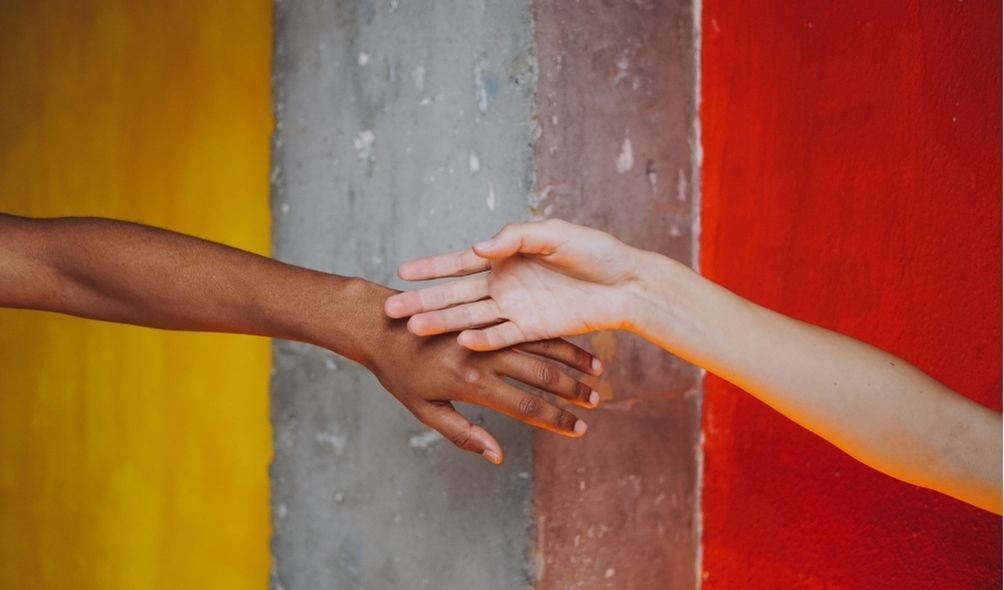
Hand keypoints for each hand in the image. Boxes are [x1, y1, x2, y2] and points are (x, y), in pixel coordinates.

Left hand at [337, 280, 603, 463]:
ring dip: (573, 360)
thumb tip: (498, 455)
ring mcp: (487, 330)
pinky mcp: (484, 311)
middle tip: (596, 402)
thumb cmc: (397, 372)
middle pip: (542, 375)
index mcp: (472, 384)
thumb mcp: (424, 410)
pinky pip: (524, 322)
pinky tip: (573, 341)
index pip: (526, 406)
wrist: (376, 322)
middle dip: (573, 392)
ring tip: (598, 373)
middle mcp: (484, 356)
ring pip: (541, 345)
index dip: (556, 421)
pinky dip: (552, 334)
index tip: (580, 431)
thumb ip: (463, 433)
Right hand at [384, 219, 642, 349]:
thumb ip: (515, 237)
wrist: (626, 281)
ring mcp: (516, 310)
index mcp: (504, 258)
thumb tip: (481, 247)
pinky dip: (483, 340)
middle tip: (389, 310)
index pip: (458, 262)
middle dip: (423, 302)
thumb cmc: (592, 251)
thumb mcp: (552, 233)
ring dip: (444, 324)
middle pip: (456, 296)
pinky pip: (502, 336)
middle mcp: (504, 286)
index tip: (400, 272)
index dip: (431, 267)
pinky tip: (460, 343)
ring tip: (413, 329)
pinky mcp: (532, 329)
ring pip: (471, 319)